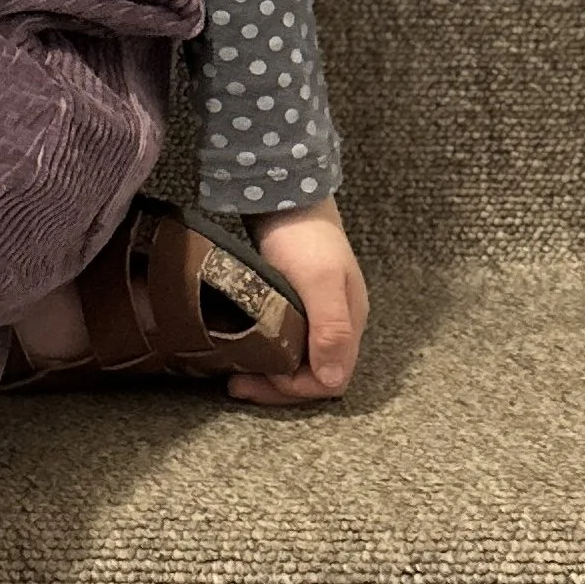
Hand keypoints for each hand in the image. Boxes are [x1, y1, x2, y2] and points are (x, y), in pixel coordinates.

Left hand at [229, 195, 367, 403]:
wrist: (287, 194)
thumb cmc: (304, 236)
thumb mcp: (318, 280)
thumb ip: (329, 329)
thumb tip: (332, 381)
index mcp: (350, 324)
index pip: (331, 380)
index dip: (296, 388)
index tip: (260, 379)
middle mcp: (337, 325)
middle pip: (315, 375)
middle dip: (277, 388)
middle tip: (236, 387)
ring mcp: (318, 314)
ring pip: (299, 361)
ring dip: (270, 374)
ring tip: (235, 376)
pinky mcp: (296, 303)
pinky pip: (286, 343)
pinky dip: (266, 355)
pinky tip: (244, 352)